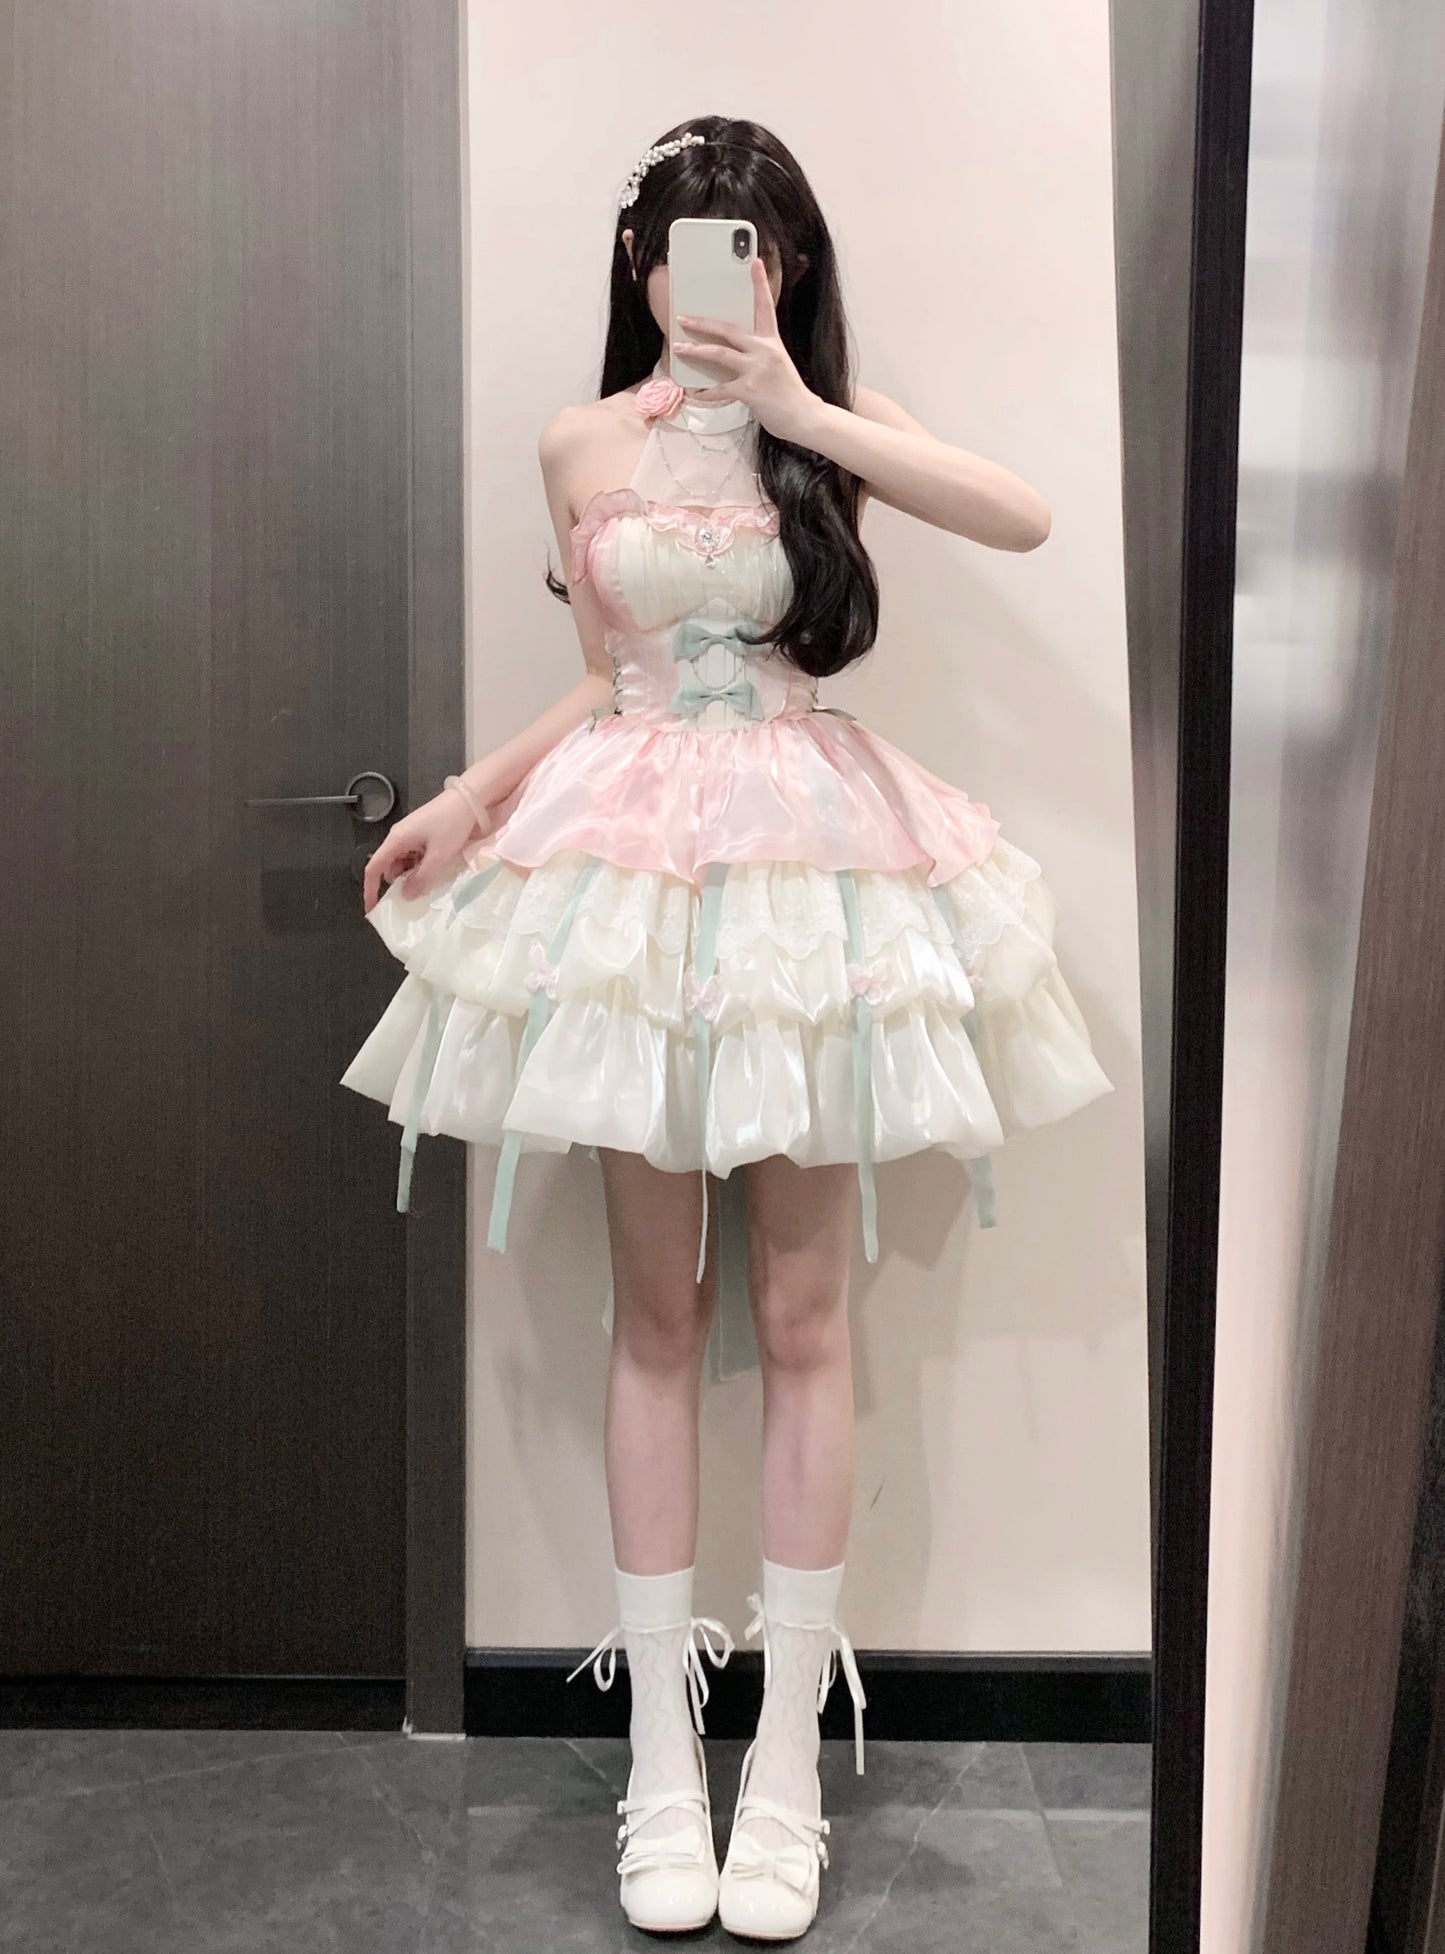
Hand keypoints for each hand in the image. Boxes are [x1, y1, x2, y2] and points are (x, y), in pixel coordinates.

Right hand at [362, 789, 480, 913]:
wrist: (470, 798)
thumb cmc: (451, 824)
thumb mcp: (439, 856)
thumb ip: (422, 878)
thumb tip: (406, 896)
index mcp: (396, 840)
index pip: (374, 868)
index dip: (370, 889)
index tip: (372, 908)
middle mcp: (399, 837)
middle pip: (390, 867)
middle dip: (398, 883)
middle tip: (415, 898)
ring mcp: (411, 834)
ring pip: (404, 863)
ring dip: (412, 875)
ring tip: (430, 884)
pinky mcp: (423, 834)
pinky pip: (415, 856)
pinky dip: (421, 866)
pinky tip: (435, 871)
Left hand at [674, 258, 820, 445]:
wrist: (803, 416)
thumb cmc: (789, 392)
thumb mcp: (777, 365)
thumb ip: (756, 355)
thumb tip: (730, 353)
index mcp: (772, 342)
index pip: (766, 306)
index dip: (760, 284)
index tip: (755, 262)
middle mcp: (764, 351)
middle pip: (728, 329)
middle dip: (703, 323)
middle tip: (683, 318)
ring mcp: (756, 370)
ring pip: (719, 354)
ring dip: (696, 350)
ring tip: (680, 348)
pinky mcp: (749, 391)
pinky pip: (720, 389)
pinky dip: (705, 393)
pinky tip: (694, 393)